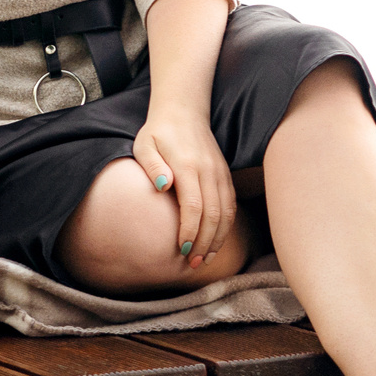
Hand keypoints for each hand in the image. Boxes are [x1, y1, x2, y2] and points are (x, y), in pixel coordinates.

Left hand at [130, 112, 234, 272]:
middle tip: (192, 263)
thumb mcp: (144, 145)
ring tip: (205, 259)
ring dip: (218, 238)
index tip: (181, 249)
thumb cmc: (158, 132)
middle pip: (213, 214)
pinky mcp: (225, 175)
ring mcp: (220, 173)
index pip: (193, 206)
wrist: (184, 111)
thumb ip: (152, 166)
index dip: (189, 231)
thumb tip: (162, 186)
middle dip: (204, 242)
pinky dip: (226, 226)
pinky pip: (231, 204)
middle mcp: (208, 171)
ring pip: (226, 212)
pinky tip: (217, 241)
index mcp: (187, 166)